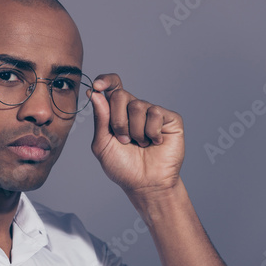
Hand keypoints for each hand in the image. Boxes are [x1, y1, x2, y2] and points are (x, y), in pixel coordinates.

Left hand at [89, 74, 184, 200]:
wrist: (145, 184)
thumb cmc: (123, 167)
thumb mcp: (102, 144)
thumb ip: (100, 119)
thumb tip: (95, 93)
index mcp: (117, 113)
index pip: (112, 87)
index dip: (105, 81)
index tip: (98, 86)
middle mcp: (134, 109)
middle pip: (120, 95)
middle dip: (117, 121)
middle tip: (123, 139)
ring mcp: (152, 112)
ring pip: (138, 106)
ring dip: (135, 131)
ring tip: (140, 144)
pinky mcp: (170, 118)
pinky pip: (155, 113)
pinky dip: (151, 132)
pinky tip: (155, 142)